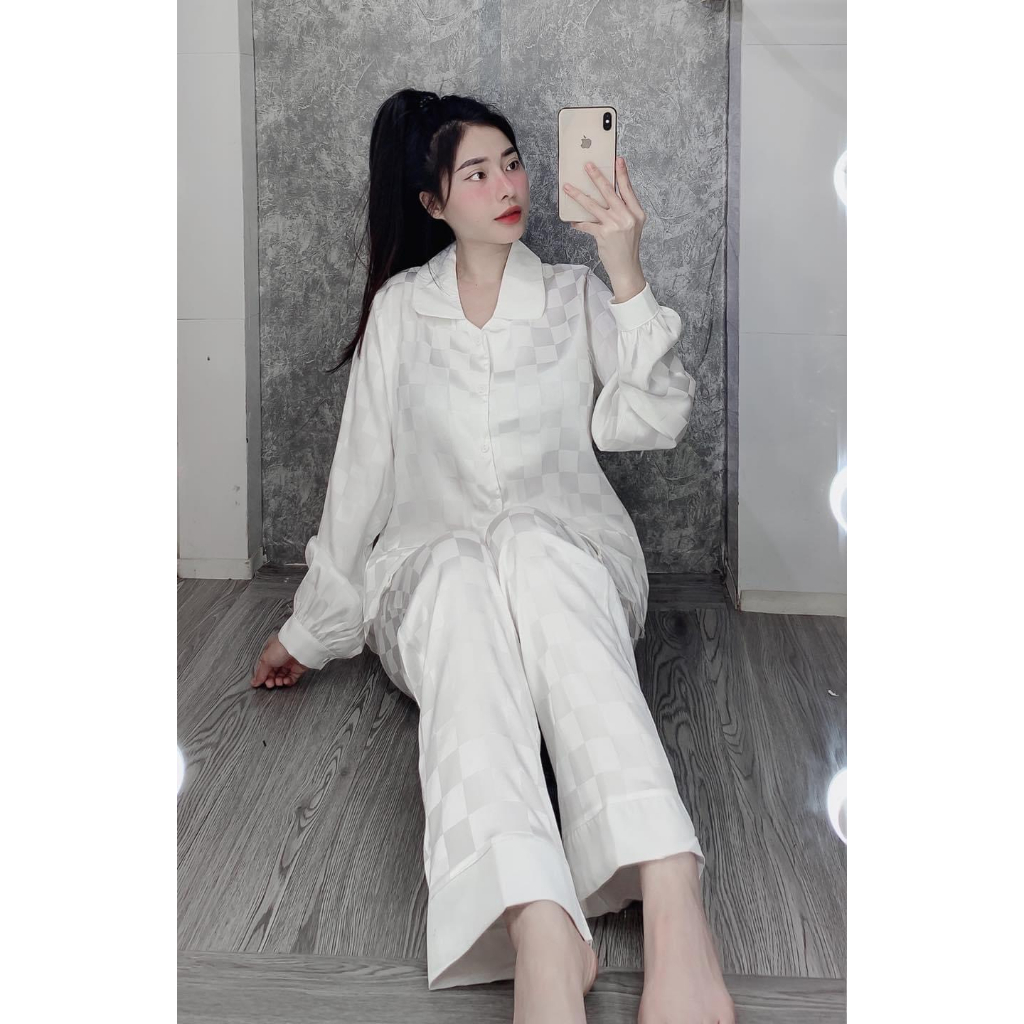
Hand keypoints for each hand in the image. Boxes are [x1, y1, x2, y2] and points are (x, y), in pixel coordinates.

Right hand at [251, 633, 309, 687]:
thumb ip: (260, 673)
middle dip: (271, 680)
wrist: (298, 646)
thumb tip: (254, 683)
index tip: (261, 683)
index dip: (263, 676)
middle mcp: (280, 658)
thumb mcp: (266, 660)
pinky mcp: (298, 668)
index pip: (265, 667)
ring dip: (279, 681)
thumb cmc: (281, 648)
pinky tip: (285, 681)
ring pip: (282, 676)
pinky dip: (288, 681)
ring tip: (279, 682)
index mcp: (270, 653)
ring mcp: (289, 663)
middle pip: (273, 673)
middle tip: (270, 684)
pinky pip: (292, 678)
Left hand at [564, 155, 646, 290]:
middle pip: (609, 192)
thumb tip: (603, 196)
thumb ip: (622, 210)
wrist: (626, 268)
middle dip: (597, 177)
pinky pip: (587, 224)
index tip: (617, 159)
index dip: (622, 174)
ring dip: (578, 195)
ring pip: (593, 205)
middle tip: (587, 166)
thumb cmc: (627, 246)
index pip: (628, 189)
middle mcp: (627, 217)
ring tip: (568, 187)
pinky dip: (579, 223)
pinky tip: (573, 221)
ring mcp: (615, 225)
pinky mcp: (604, 235)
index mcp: (637, 213)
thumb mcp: (631, 225)